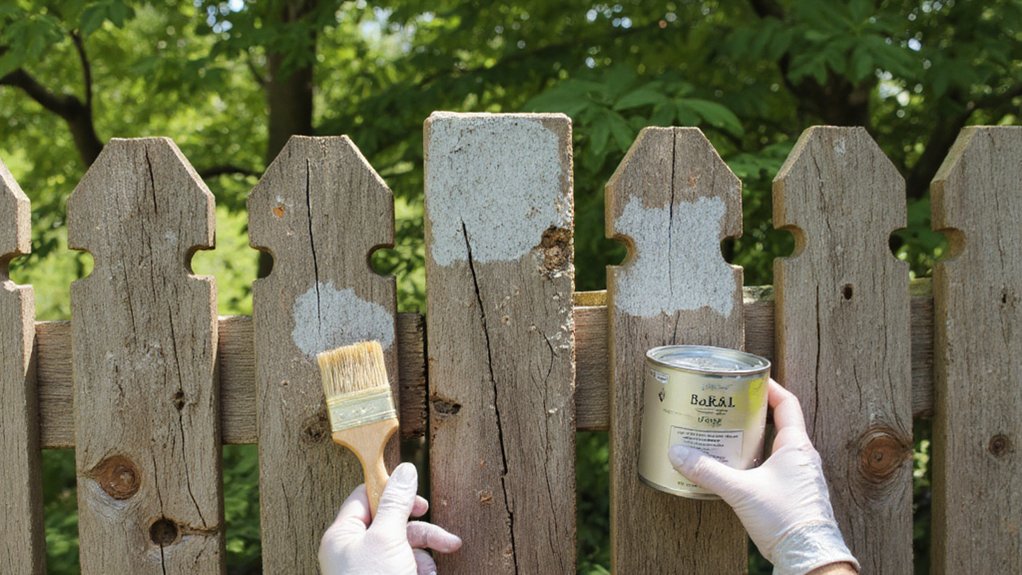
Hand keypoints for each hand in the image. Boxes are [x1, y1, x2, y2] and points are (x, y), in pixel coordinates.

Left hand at [319, 462, 462, 574]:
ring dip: (426, 547)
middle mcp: (354, 550)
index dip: (390, 490)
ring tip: (444, 551)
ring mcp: (370, 569)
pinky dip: (422, 567)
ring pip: (404, 543)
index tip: (413, 489)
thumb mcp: (387, 538)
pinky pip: (408, 564)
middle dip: (418, 523)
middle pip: (390, 519)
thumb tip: (404, 471)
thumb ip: (396, 503)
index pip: (364, 497)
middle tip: (432, 518)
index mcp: (342, 535)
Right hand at [668, 380, 858, 574]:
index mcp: (796, 445)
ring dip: (756, 438)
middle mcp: (803, 457)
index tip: (749, 379)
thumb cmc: (785, 519)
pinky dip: (759, 460)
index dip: (769, 387)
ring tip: (729, 435)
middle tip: (729, 407)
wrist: (810, 558)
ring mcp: (802, 476)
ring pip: (778, 446)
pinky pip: (777, 467)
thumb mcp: (741, 491)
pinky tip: (739, 469)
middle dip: (754, 413)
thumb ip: (708, 471)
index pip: (787, 403)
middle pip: (781, 422)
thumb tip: (678, 454)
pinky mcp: (797, 494)